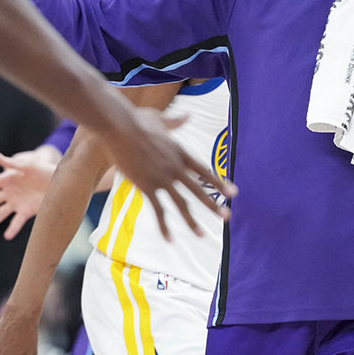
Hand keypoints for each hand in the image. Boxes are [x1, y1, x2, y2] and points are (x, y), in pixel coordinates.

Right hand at [0, 147, 60, 238]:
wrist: (58, 180)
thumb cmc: (42, 169)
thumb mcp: (29, 165)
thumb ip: (13, 163)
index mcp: (7, 179)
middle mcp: (8, 192)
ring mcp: (16, 203)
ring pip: (0, 214)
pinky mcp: (26, 211)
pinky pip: (17, 221)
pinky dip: (12, 229)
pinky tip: (7, 236)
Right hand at [97, 108, 233, 241]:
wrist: (120, 127)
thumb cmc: (136, 120)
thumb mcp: (160, 119)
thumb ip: (175, 121)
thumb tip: (188, 115)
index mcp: (180, 152)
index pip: (204, 172)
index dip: (219, 183)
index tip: (233, 193)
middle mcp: (175, 167)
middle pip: (198, 190)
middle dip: (213, 205)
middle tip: (227, 217)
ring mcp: (162, 178)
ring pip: (181, 204)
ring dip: (192, 221)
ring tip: (201, 235)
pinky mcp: (147, 186)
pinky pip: (158, 210)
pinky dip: (164, 226)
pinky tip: (169, 239)